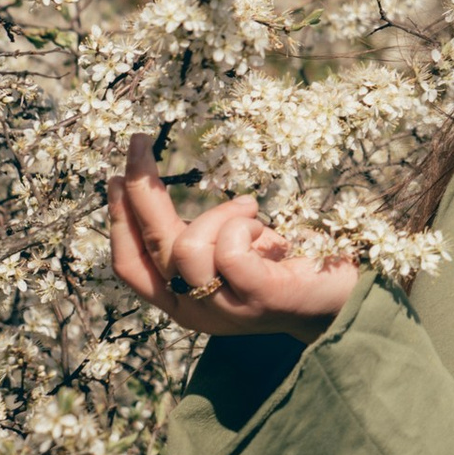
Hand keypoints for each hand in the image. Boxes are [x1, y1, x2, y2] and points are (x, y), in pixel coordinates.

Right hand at [107, 134, 359, 337]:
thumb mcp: (224, 250)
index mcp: (179, 301)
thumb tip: (148, 190)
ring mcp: (225, 309)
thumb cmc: (280, 266)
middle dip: (141, 189)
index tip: (114, 177)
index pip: (130, 265)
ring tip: (250, 211)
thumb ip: (192, 236)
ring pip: (189, 245)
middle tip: (139, 142)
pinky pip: (228, 251)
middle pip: (151, 247)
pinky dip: (242, 224)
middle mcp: (194, 312)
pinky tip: (264, 227)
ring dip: (220, 213)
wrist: (338, 297)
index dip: (117, 220)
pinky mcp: (259, 298)